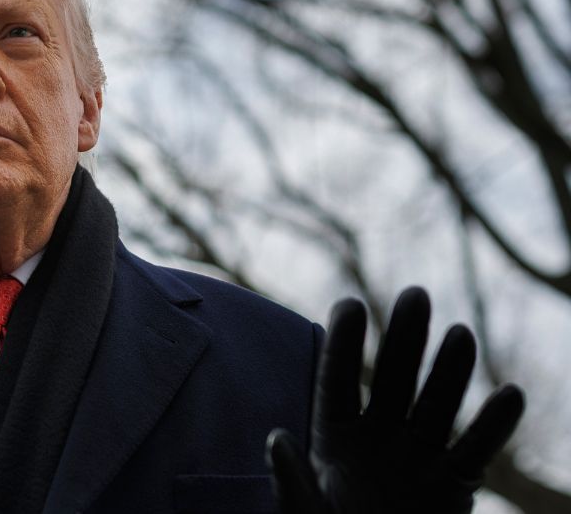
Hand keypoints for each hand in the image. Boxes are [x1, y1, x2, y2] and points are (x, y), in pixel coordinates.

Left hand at [266, 287, 524, 513]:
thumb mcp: (302, 512)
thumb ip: (290, 481)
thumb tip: (276, 438)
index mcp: (334, 437)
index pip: (338, 382)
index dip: (344, 344)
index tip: (350, 304)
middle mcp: (378, 437)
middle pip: (393, 379)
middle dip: (405, 339)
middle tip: (415, 295)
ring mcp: (416, 457)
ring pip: (436, 405)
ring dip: (450, 371)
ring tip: (460, 333)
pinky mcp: (452, 486)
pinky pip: (475, 450)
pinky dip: (493, 426)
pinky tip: (510, 395)